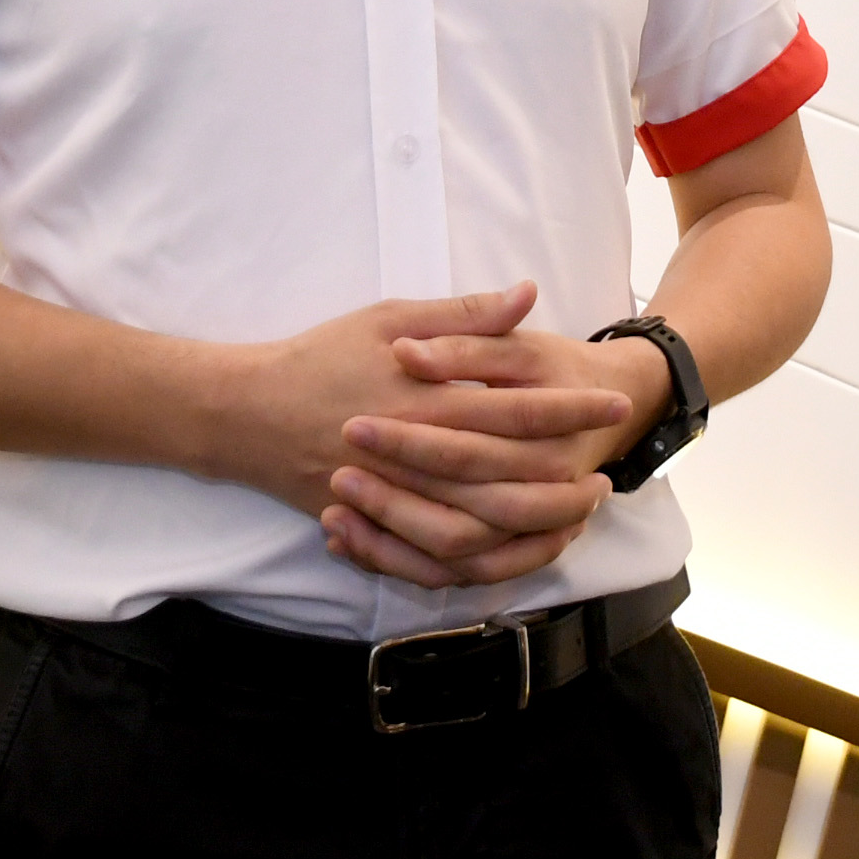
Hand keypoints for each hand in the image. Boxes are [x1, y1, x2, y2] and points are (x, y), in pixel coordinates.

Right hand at [211, 286, 636, 584]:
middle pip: (506, 477)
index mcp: (424, 397)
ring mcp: (392, 499)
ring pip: (478, 528)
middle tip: (608, 469)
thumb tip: (527, 296)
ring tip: (573, 515)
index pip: (514, 407)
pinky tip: (512, 552)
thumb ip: (462, 316)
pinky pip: (432, 562)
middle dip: (565, 474)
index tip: (612, 403)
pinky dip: (476, 563)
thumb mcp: (389, 318)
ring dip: (532, 525)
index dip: (568, 407)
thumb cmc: (321, 356)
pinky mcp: (372, 529)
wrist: (246, 413)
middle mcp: (413, 455)